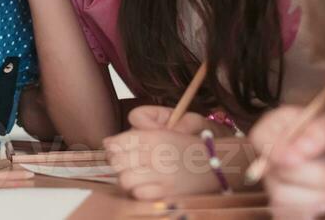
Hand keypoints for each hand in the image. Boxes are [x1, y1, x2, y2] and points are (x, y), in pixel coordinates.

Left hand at [104, 109, 226, 201]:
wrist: (216, 163)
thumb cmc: (186, 147)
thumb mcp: (164, 131)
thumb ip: (137, 134)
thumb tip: (108, 143)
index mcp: (153, 137)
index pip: (115, 143)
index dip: (111, 149)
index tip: (114, 152)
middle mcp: (155, 155)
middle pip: (116, 162)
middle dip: (117, 164)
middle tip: (125, 166)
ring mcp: (161, 175)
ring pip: (124, 180)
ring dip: (127, 180)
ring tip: (136, 178)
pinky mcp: (167, 193)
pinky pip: (139, 194)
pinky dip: (140, 192)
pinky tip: (147, 187)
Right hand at [249, 108, 324, 218]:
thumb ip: (319, 131)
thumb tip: (298, 150)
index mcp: (275, 125)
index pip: (260, 138)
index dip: (276, 151)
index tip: (296, 159)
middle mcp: (269, 153)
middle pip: (278, 172)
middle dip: (318, 178)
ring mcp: (273, 180)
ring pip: (283, 198)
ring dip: (320, 197)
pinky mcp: (284, 203)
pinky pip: (289, 214)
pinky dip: (313, 210)